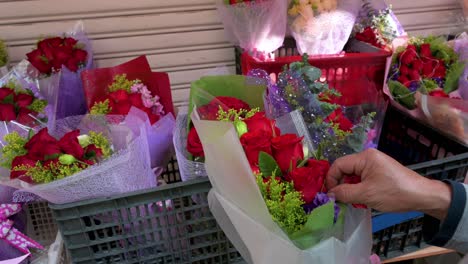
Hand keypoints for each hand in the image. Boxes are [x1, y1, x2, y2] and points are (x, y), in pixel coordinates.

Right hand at [326, 149, 451, 219]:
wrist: (423, 196)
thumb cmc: (394, 193)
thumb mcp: (366, 195)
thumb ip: (344, 193)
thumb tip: (329, 194)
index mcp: (364, 157)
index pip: (338, 164)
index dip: (331, 179)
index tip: (329, 194)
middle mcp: (368, 157)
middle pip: (345, 169)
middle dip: (340, 184)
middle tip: (339, 199)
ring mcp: (375, 163)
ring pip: (353, 174)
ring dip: (350, 187)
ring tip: (351, 200)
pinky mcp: (380, 171)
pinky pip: (362, 177)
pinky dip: (359, 187)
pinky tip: (362, 198)